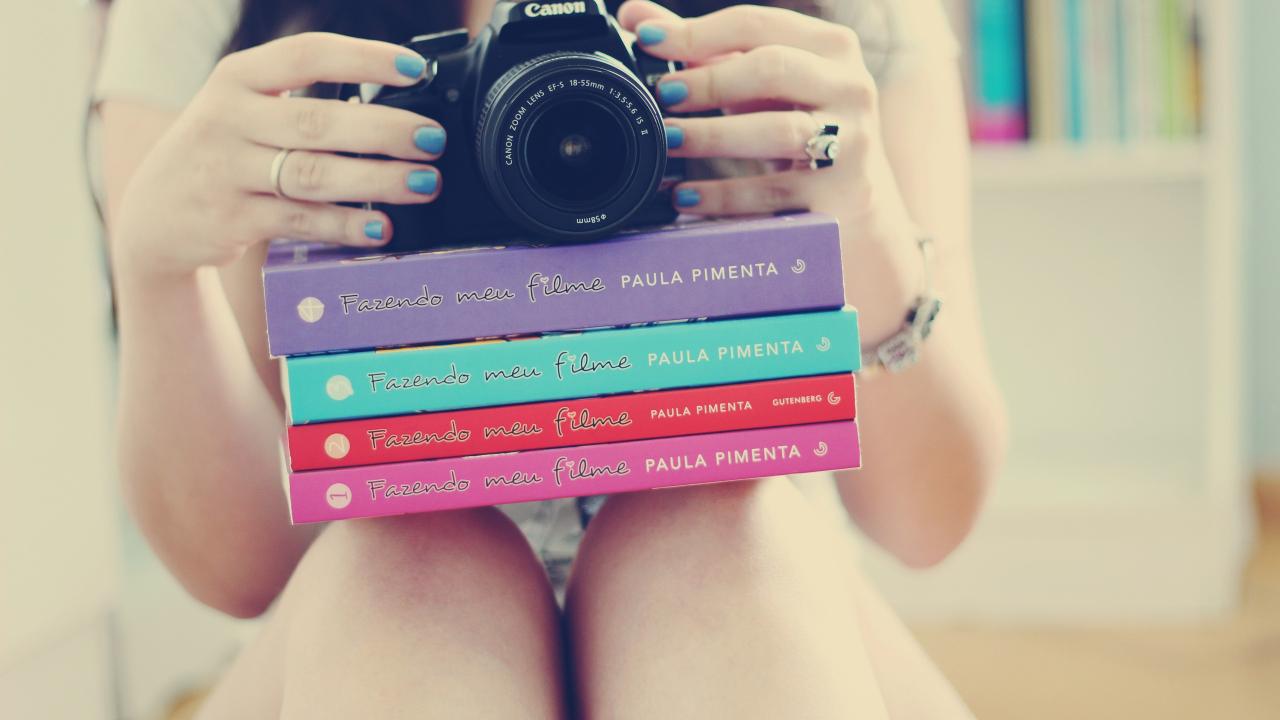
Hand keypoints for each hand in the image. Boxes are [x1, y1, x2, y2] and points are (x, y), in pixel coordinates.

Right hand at [112, 33, 446, 279]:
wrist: (155, 215)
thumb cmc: (222, 153)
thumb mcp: (244, 110)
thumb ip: (303, 102)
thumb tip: (397, 107)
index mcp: (238, 78)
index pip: (307, 55)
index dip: (365, 58)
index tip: (416, 69)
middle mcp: (228, 118)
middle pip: (318, 120)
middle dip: (384, 130)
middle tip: (433, 139)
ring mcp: (227, 170)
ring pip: (314, 174)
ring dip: (377, 180)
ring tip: (424, 183)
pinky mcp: (232, 218)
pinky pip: (300, 220)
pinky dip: (344, 224)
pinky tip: (380, 226)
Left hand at [618, 1, 912, 236]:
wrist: (852, 197)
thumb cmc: (797, 123)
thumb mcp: (756, 80)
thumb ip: (701, 47)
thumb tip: (635, 16)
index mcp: (829, 46)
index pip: (756, 25)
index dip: (697, 32)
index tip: (646, 42)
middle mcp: (850, 87)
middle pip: (772, 69)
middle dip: (709, 81)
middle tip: (662, 94)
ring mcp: (850, 142)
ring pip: (778, 131)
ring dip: (713, 136)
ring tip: (668, 142)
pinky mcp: (839, 194)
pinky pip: (773, 192)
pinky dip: (722, 195)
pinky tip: (685, 195)